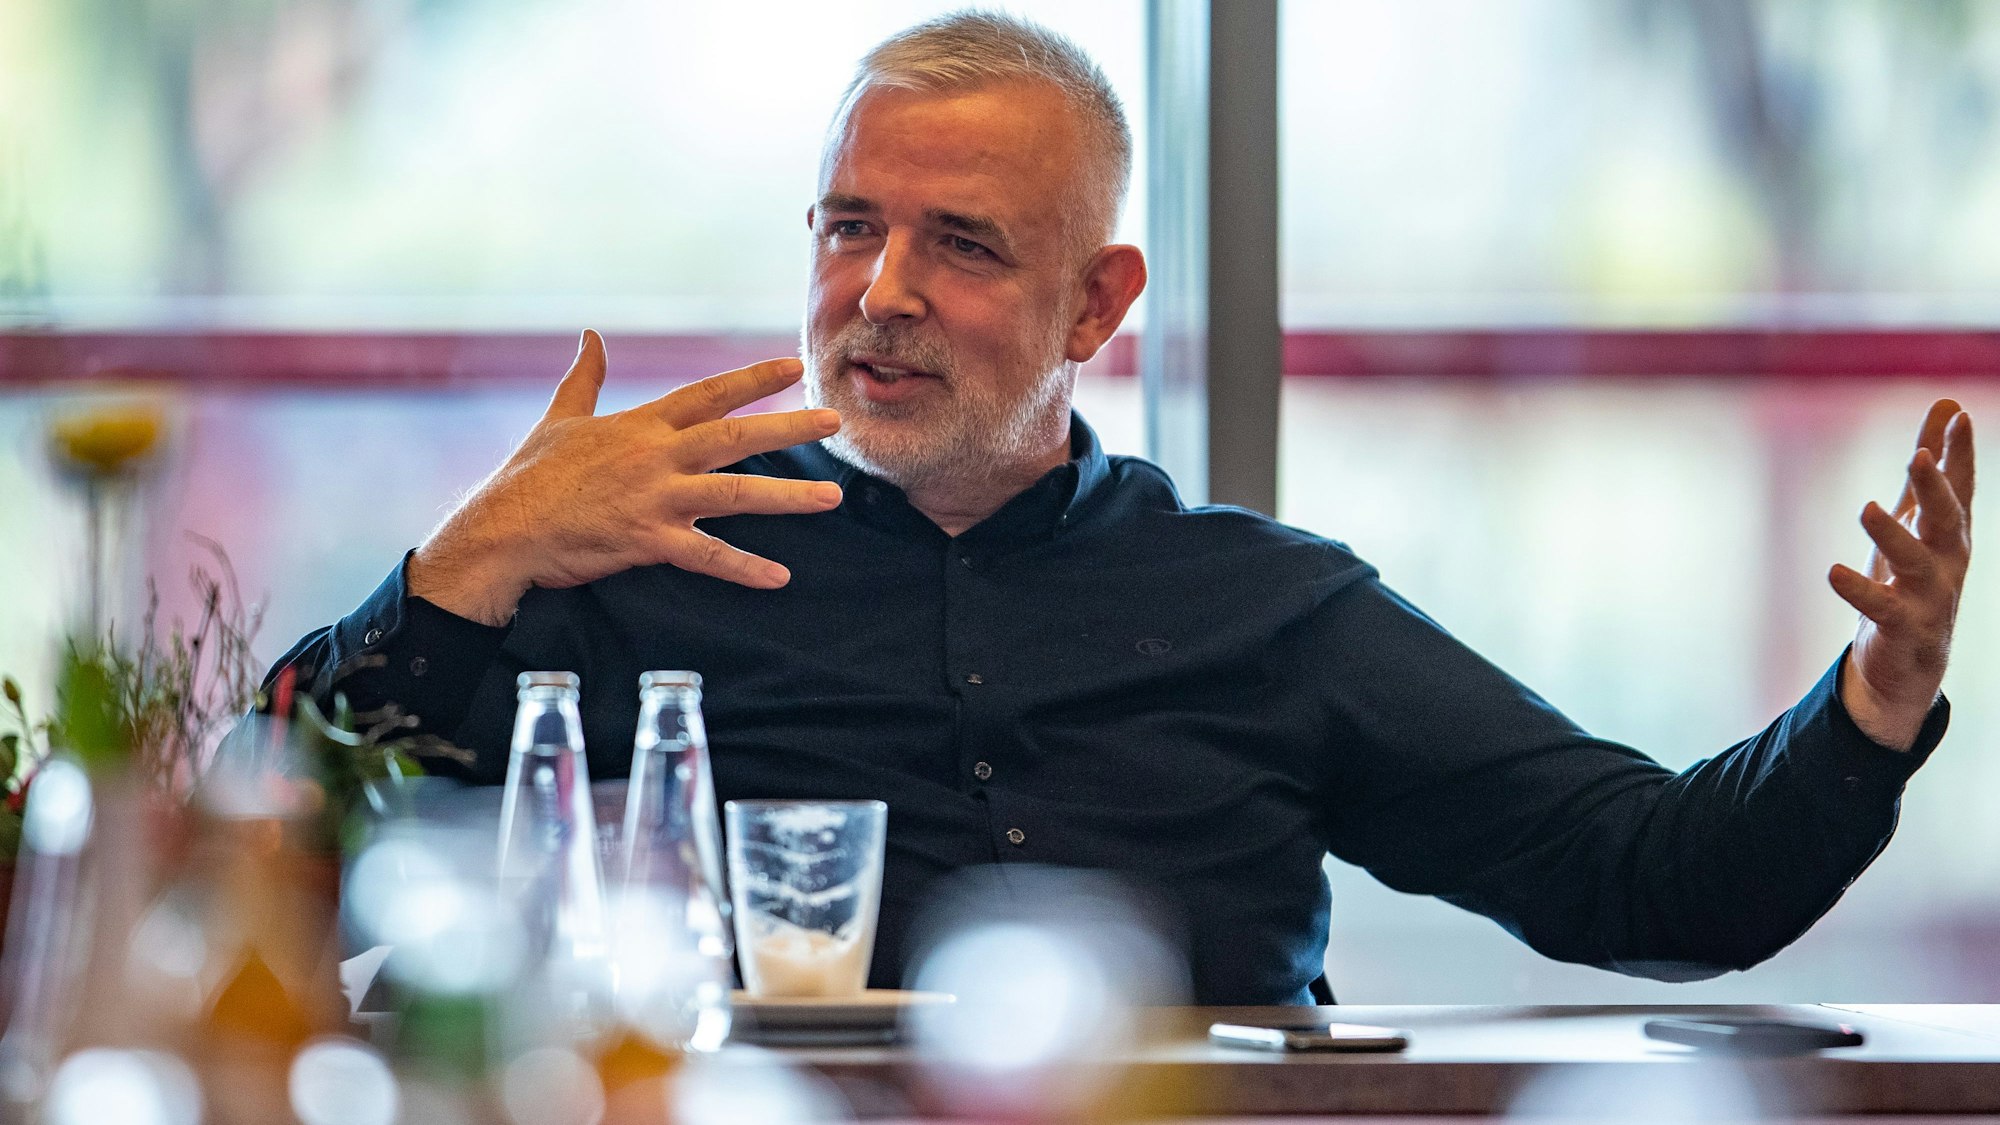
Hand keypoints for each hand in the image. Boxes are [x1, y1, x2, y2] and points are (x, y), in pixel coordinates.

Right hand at [408, 330, 843, 624]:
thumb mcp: (560, 417)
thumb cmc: (531, 476)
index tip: (792, 366)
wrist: (503, 529)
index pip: (707, 393)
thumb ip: (585, 376)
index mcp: (640, 425)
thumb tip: (590, 335)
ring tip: (832, 498)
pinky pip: (706, 556)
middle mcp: (655, 456)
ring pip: (734, 494)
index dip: (751, 379)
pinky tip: (779, 577)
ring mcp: (654, 498)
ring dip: (787, 498)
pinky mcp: (646, 540)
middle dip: (788, 428)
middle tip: (835, 420)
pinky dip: (744, 568)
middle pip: (734, 436)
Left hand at [1830, 398, 1974, 749]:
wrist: (1908, 661)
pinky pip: (1881, 607)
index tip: (1957, 415)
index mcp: (1948, 532)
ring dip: (1893, 535)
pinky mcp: (1904, 628)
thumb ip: (1933, 467)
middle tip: (1919, 458)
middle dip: (1936, 489)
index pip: (1959, 487)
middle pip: (1946, 520)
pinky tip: (1832, 572)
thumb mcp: (1919, 517)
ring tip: (1868, 508)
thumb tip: (1947, 403)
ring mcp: (1930, 595)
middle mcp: (1947, 561)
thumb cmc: (1913, 578)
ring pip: (1916, 562)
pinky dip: (1858, 590)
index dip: (1959, 453)